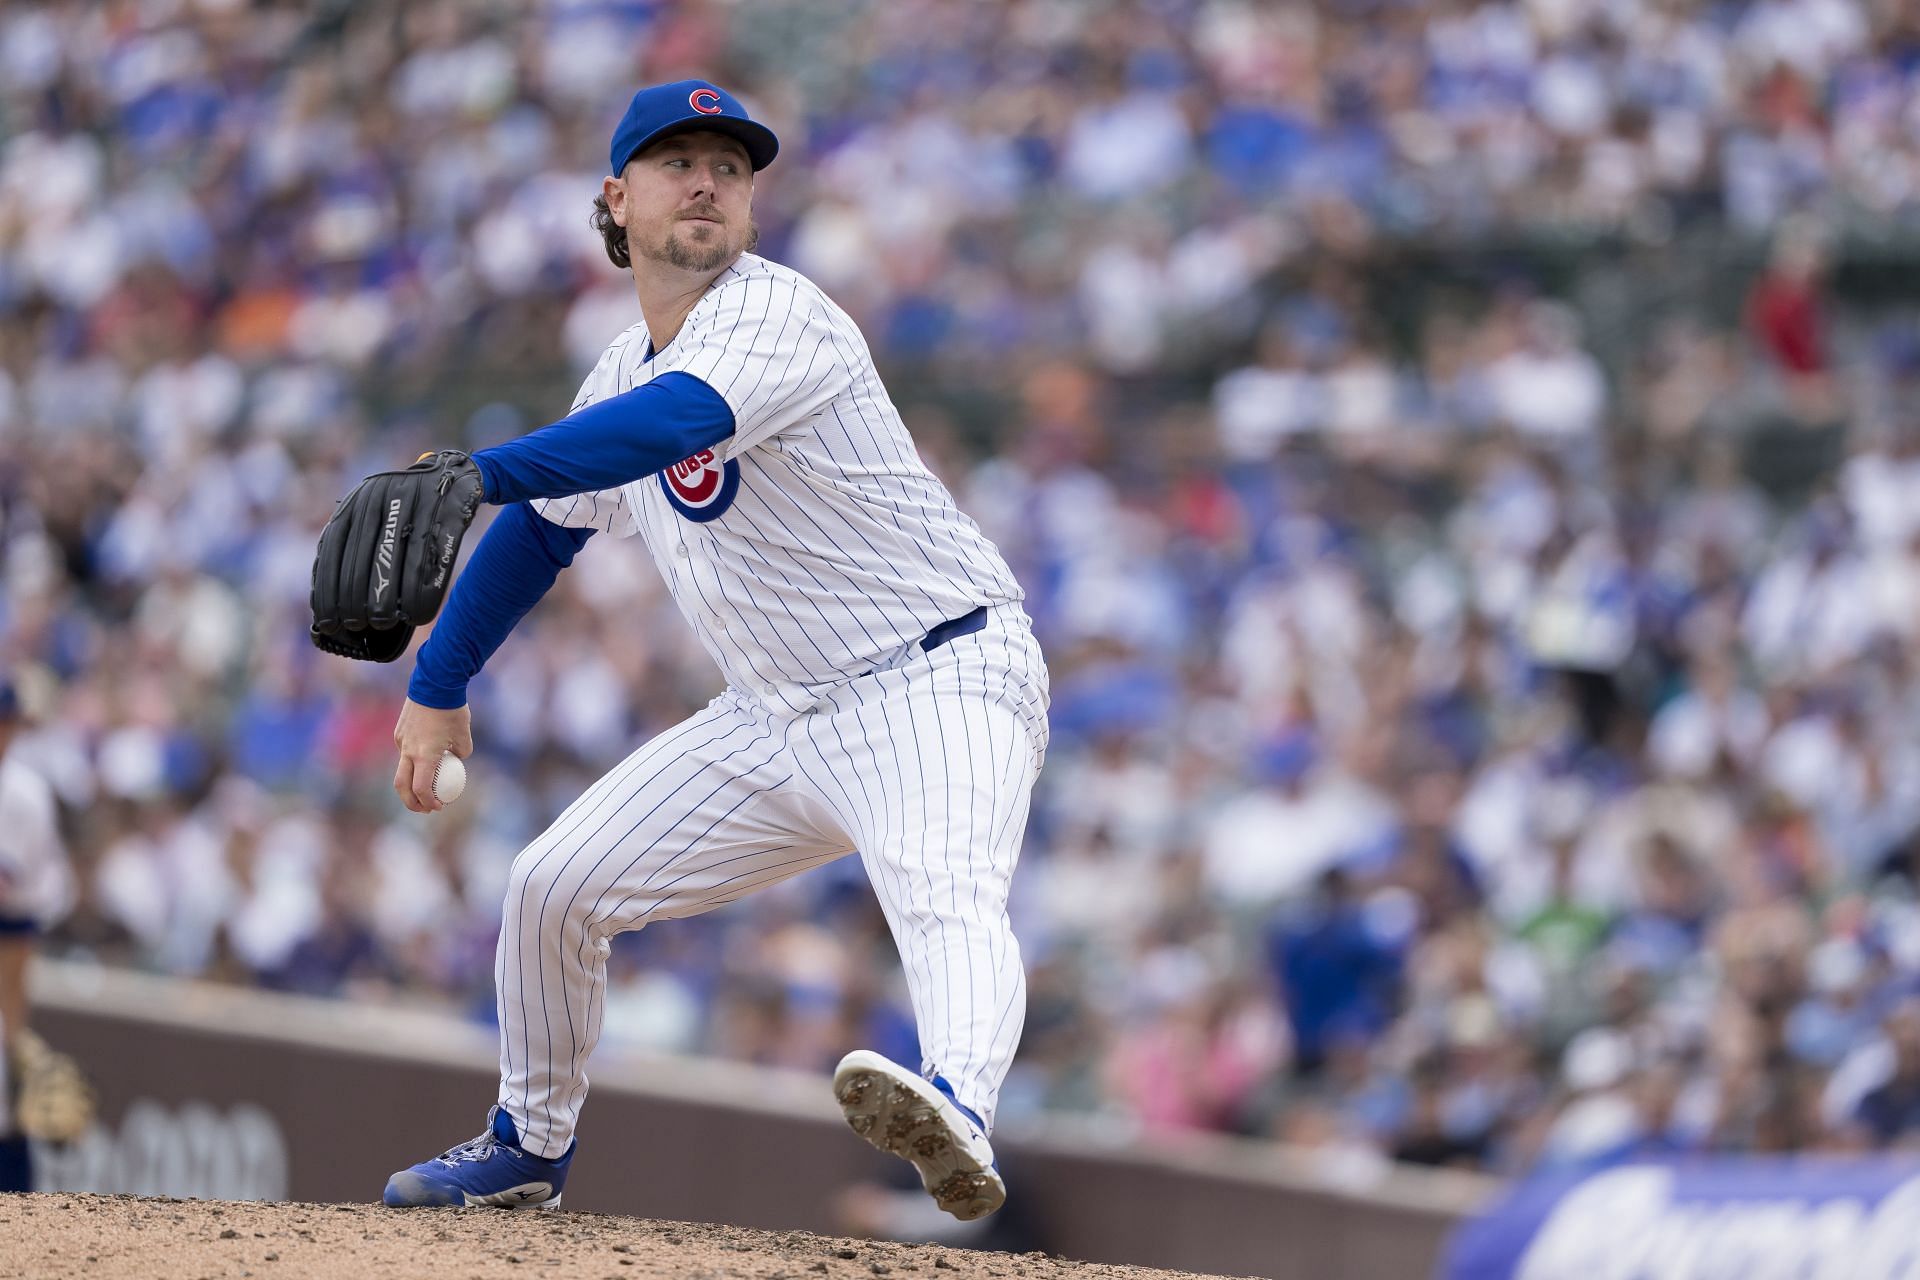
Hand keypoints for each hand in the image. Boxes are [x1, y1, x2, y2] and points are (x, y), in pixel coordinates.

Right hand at [393, 698, 472, 812]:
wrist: (435, 683)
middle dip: (412, 802)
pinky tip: (426, 758)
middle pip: (402, 786)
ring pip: (402, 769)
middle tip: (425, 808)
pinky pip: (404, 752)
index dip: (428, 802)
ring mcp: (400, 740)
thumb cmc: (453, 710)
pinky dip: (413, 762)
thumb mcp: (464, 735)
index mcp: (424, 755)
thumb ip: (461, 752)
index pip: (421, 789)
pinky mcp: (399, 732)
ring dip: (412, 782)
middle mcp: (408, 750)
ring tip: (426, 787)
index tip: (438, 806)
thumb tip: (456, 759)